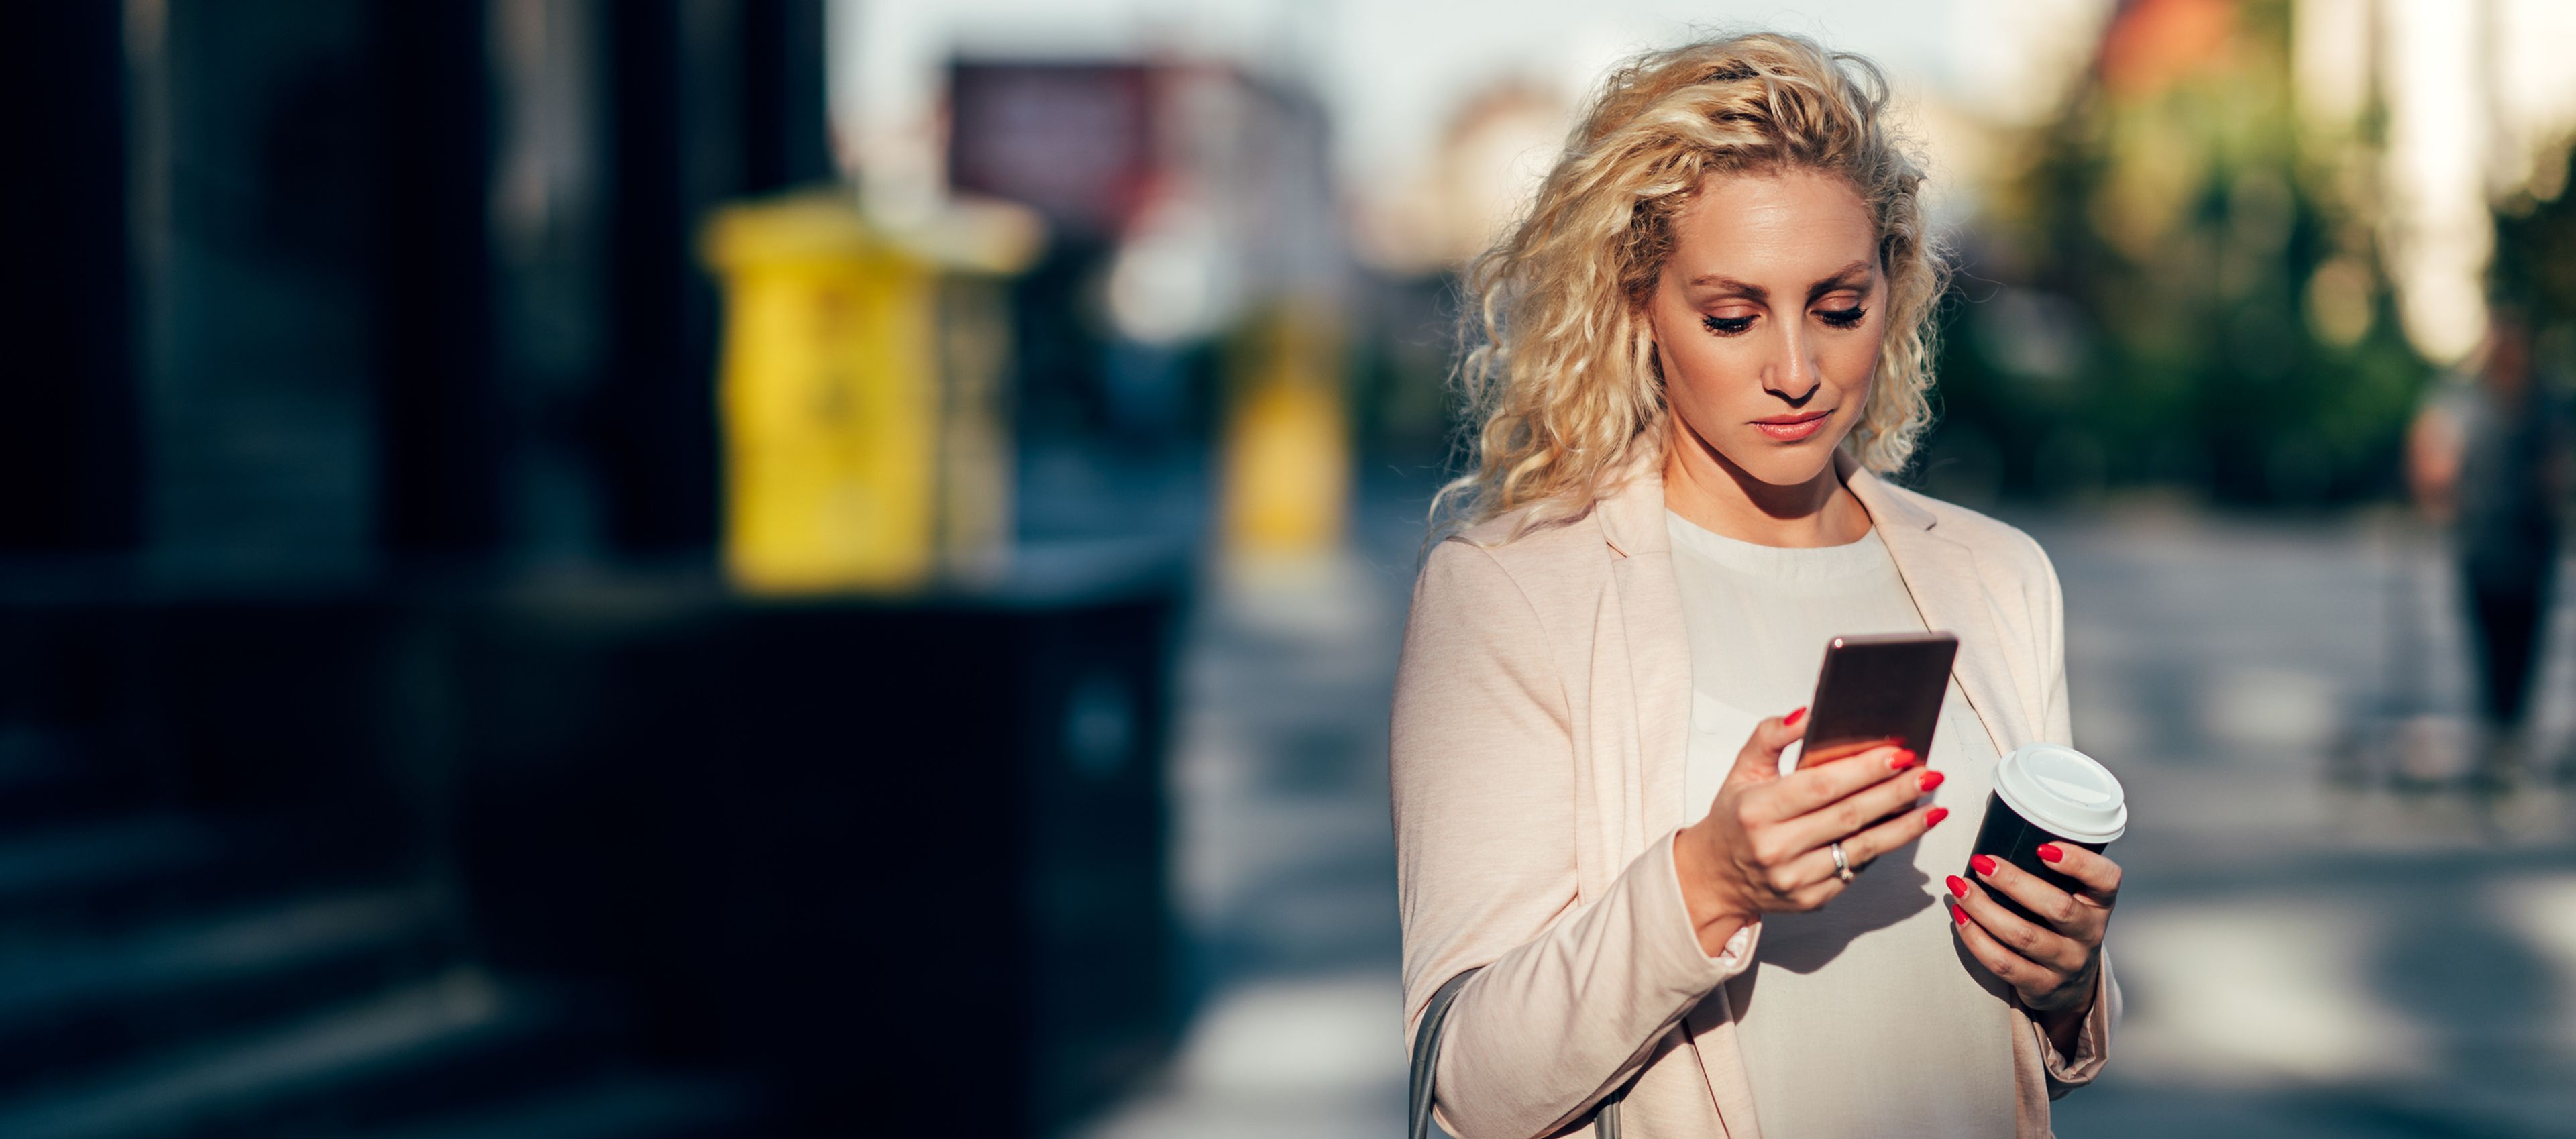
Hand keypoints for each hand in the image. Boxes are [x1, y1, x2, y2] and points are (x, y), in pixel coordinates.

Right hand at [1674, 709, 1949, 954]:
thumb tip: (1808, 714)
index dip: (1864, 770)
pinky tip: (1903, 829)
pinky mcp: (1811, 899)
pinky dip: (1883, 848)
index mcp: (1756, 810)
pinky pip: (1856, 869)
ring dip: (1904, 826)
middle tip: (1929, 774)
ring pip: (1862, 849)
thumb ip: (1771, 735)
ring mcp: (1794, 879)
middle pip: (1849, 816)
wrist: (1715, 877)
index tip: (1900, 754)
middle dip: (1895, 793)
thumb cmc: (1735, 817)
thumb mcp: (1742, 770)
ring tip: (1933, 805)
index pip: (1820, 786)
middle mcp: (1775, 847)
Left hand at [1945, 842, 2120, 1033]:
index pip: (2106, 879)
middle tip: (1981, 862)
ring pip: (2023, 936)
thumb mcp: (2070, 895)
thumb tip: (1998, 822)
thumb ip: (2047, 868)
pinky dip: (1976, 938)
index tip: (2043, 847)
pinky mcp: (2043, 986)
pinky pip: (2004, 963)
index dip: (2079, 862)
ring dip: (1984, 908)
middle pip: (2057, 907)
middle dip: (2014, 882)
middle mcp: (2090, 933)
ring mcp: (2068, 963)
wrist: (2069, 983)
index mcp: (2100, 902)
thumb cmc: (2058, 922)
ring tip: (1958, 886)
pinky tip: (1959, 917)